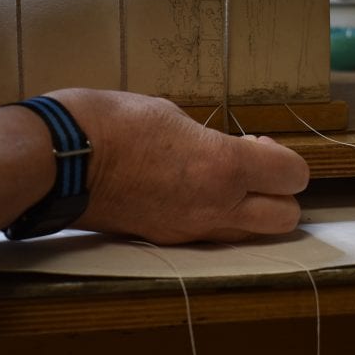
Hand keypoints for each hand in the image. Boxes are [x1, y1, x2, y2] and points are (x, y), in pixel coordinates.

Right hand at [51, 89, 308, 244]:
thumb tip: (216, 151)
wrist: (61, 161)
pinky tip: (184, 193)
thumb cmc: (111, 123)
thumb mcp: (170, 115)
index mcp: (223, 167)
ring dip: (247, 212)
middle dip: (279, 196)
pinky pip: (208, 236)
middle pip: (286, 218)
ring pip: (248, 235)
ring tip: (217, 184)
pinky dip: (210, 218)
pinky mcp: (164, 239)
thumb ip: (206, 140)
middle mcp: (216, 206)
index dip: (285, 160)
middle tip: (251, 172)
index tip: (258, 147)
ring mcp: (190, 229)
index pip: (293, 177)